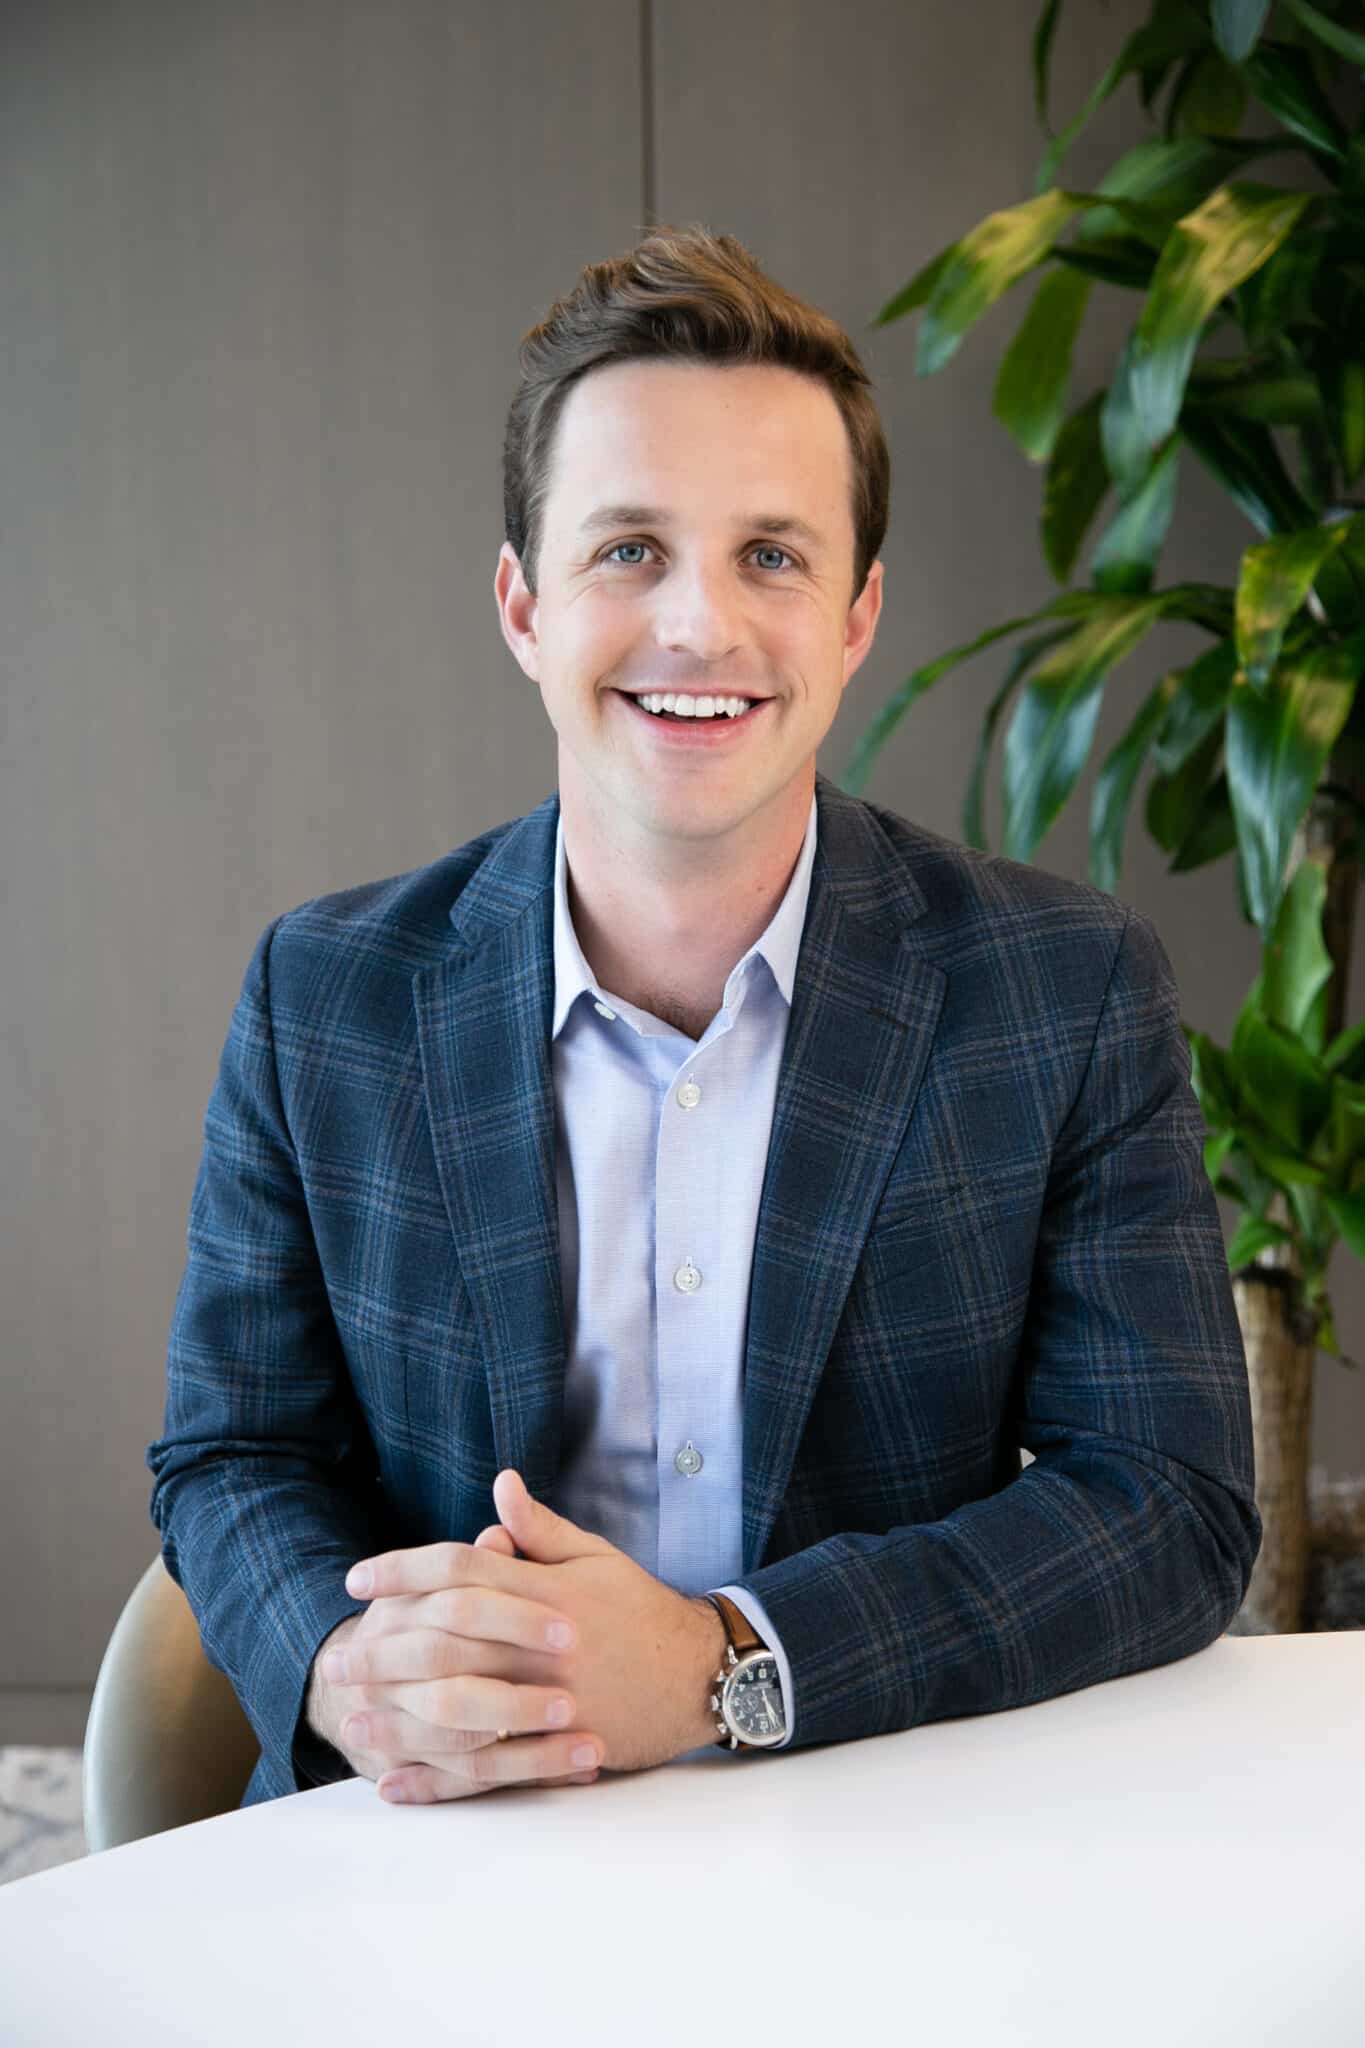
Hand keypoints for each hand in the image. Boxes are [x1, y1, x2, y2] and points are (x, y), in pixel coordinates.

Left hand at [337, 1470, 726, 1801]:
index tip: (357, 1579)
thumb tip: (500, 1484)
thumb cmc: (642, 1611)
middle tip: (336, 1659)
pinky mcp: (557, 1747)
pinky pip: (485, 1768)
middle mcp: (540, 1644)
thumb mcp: (595, 1558)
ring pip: (458, 1707)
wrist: (699, 1674)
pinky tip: (396, 1781)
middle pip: (445, 1640)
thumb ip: (540, 1529)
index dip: (403, 1571)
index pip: (460, 1569)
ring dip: (397, 1715)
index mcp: (545, 1591)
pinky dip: (437, 1778)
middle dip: (383, 1647)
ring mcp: (548, 1700)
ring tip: (348, 1720)